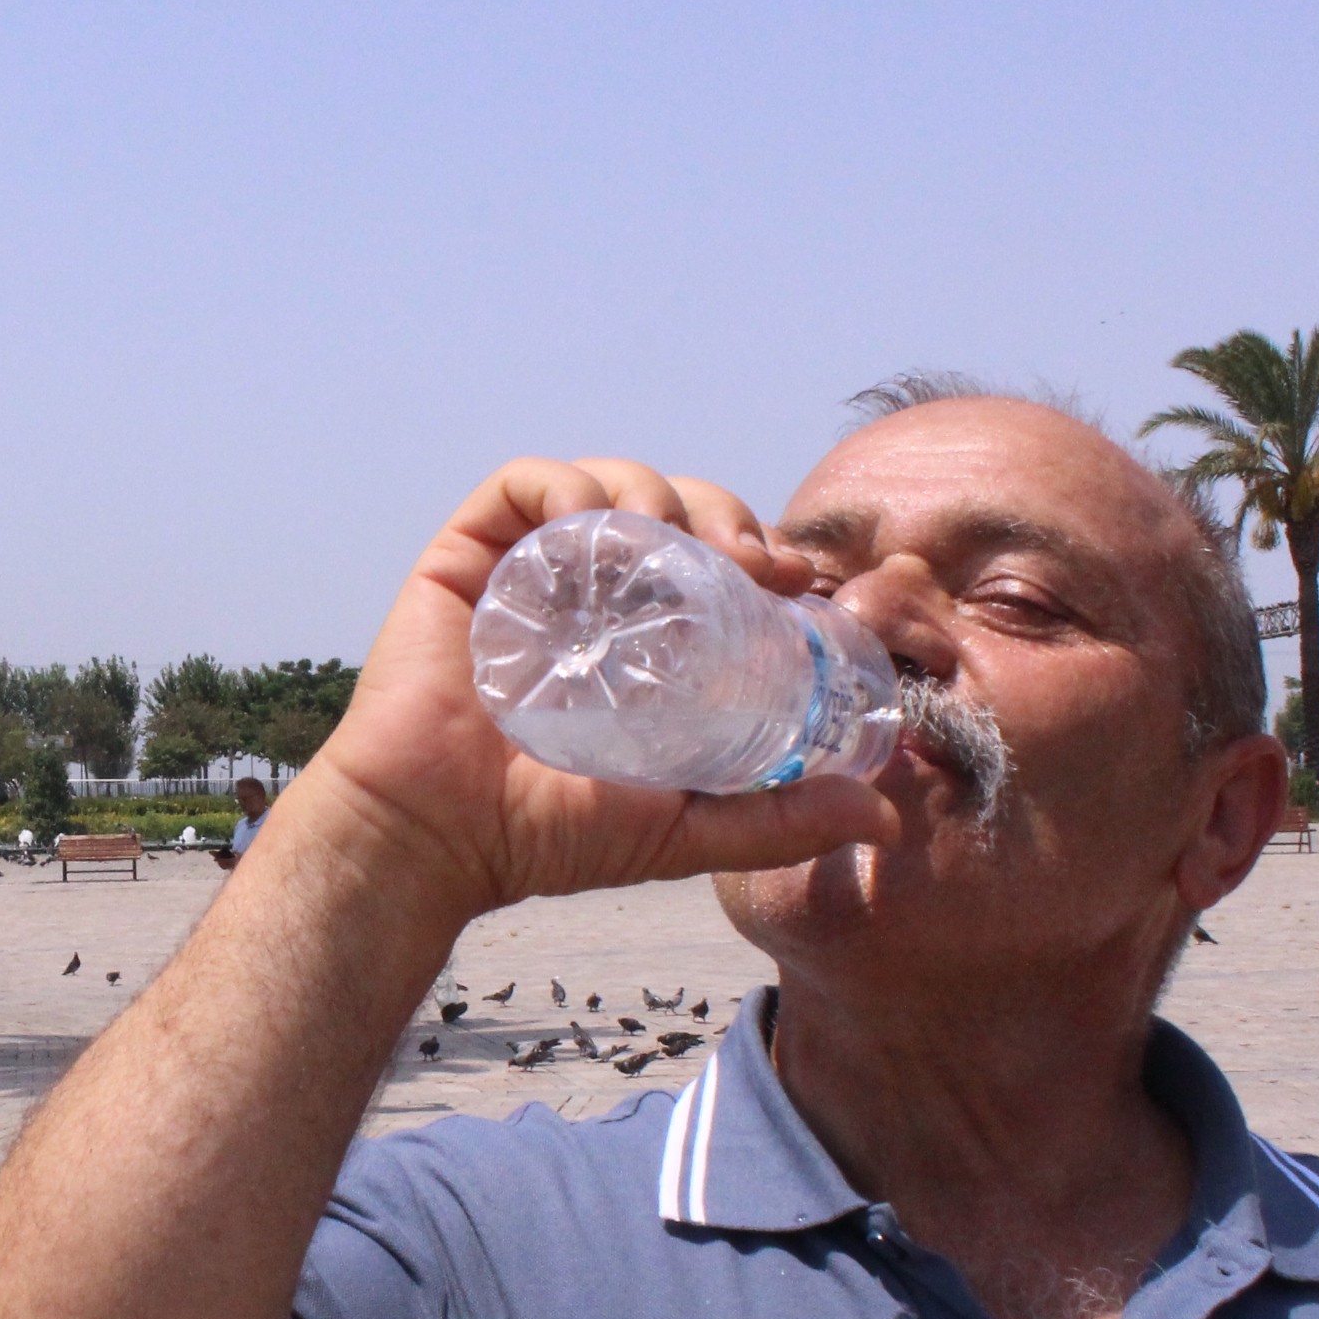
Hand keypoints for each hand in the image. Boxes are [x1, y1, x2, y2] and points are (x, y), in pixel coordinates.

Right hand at [290, 457, 900, 922]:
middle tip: (749, 561)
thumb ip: (780, 819)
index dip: (762, 548)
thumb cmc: (542, 837)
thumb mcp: (685, 827)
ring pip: (610, 482)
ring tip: (672, 538)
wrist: (434, 836)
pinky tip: (593, 521)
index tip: (796, 576)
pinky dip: (568, 482)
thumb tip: (884, 813)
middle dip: (723, 513)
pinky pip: (524, 483)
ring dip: (656, 491)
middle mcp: (586, 597)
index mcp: (638, 643)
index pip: (714, 564)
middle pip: (673, 511)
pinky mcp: (466, 554)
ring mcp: (527, 571)